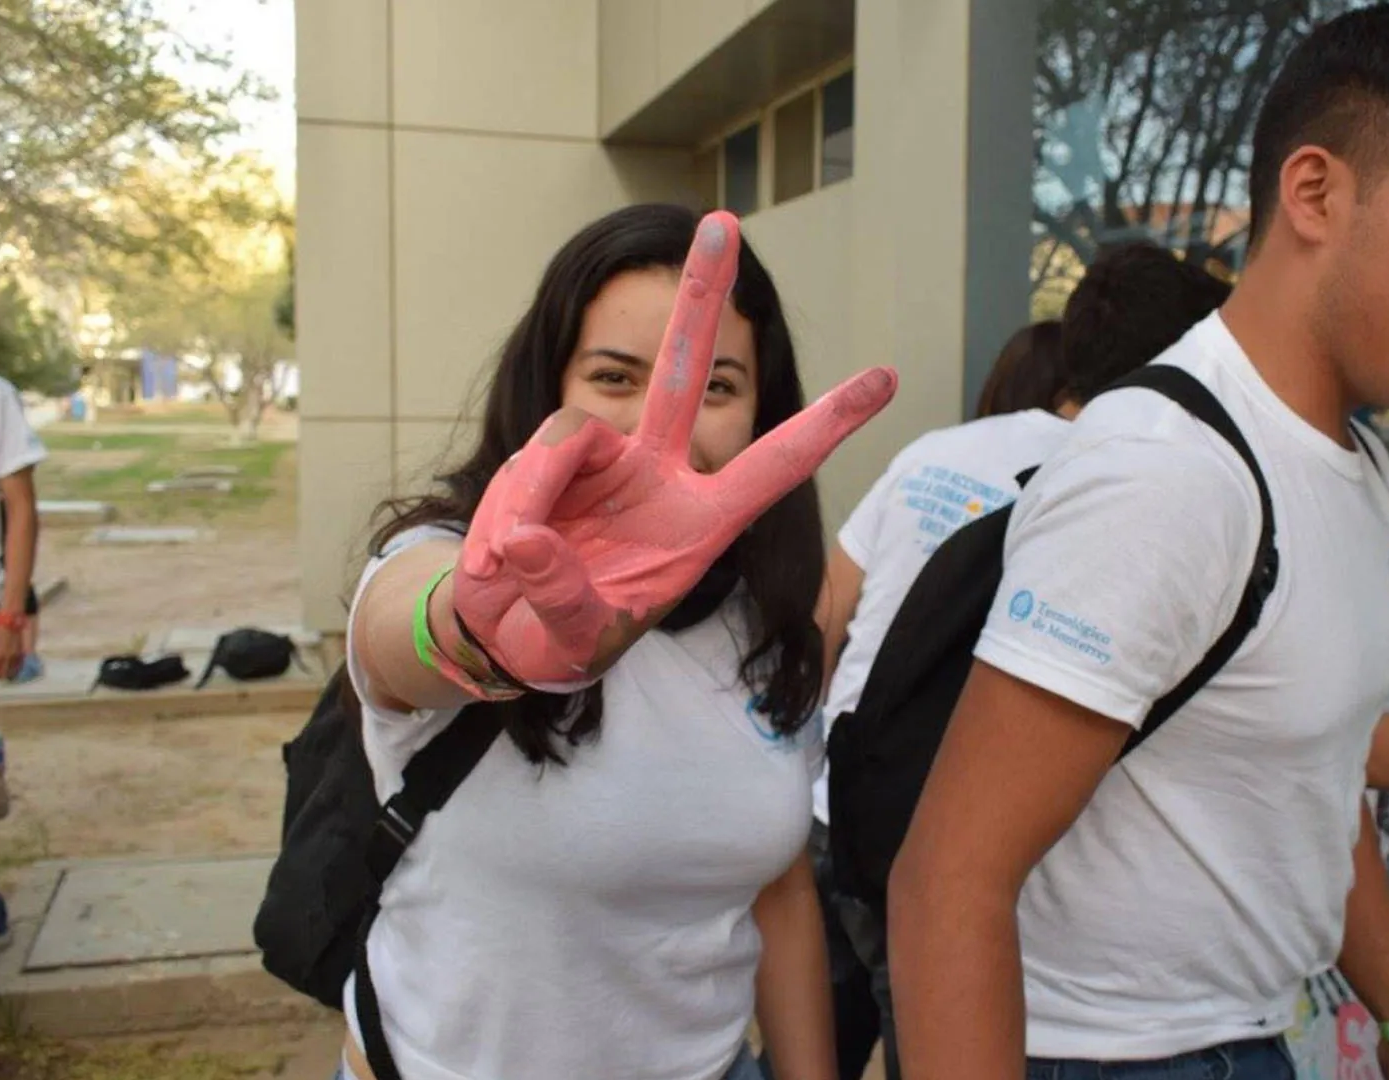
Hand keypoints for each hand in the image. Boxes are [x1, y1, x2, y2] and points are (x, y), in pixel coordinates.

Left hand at [0, 623, 22, 680]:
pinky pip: (20, 666)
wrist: (12, 620)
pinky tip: (16, 666)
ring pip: (14, 672)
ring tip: (8, 671)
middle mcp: (6, 660)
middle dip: (1, 676)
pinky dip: (18, 668)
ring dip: (10, 673)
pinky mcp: (25, 654)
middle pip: (3, 675)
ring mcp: (17, 658)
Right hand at [453, 211, 896, 688]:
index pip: (774, 466)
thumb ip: (563, 594)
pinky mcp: (549, 458)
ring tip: (514, 562)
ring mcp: (603, 460)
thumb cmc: (566, 634)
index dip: (829, 423)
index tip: (888, 375)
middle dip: (696, 297)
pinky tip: (500, 556)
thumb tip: (531, 539)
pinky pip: (533, 459)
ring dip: (537, 497)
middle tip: (721, 221)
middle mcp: (659, 475)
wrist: (508, 627)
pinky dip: (512, 507)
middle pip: (681, 375)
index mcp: (700, 522)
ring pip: (573, 437)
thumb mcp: (577, 636)